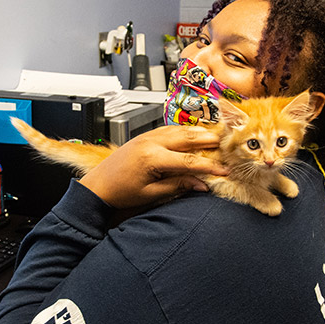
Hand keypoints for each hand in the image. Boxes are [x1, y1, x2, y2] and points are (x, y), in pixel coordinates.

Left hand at [79, 125, 227, 208]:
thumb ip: (178, 185)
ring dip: (198, 132)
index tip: (223, 171)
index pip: (189, 161)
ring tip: (214, 137)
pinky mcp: (144, 137)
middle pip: (187, 138)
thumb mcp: (151, 193)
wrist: (98, 186)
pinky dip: (183, 131)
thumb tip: (201, 184)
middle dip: (209, 141)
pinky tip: (192, 133)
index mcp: (153, 158)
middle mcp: (150, 143)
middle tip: (226, 145)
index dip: (209, 167)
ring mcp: (147, 137)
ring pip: (179, 130)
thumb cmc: (120, 192)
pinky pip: (168, 129)